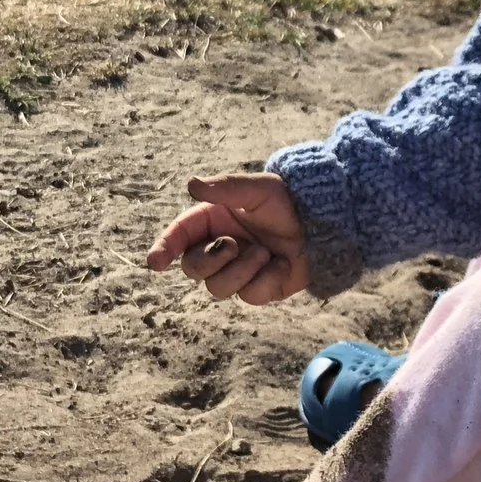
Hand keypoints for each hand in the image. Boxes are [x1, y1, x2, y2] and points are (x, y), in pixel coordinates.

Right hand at [146, 173, 307, 304]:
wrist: (325, 223)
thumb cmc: (288, 201)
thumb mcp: (258, 189)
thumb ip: (226, 188)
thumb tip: (191, 185)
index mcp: (212, 221)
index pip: (179, 237)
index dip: (164, 249)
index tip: (155, 262)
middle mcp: (220, 248)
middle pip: (194, 268)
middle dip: (211, 260)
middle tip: (233, 245)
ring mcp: (238, 271)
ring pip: (218, 288)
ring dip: (242, 270)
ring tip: (265, 252)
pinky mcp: (259, 289)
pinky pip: (251, 295)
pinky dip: (268, 279)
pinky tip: (283, 264)